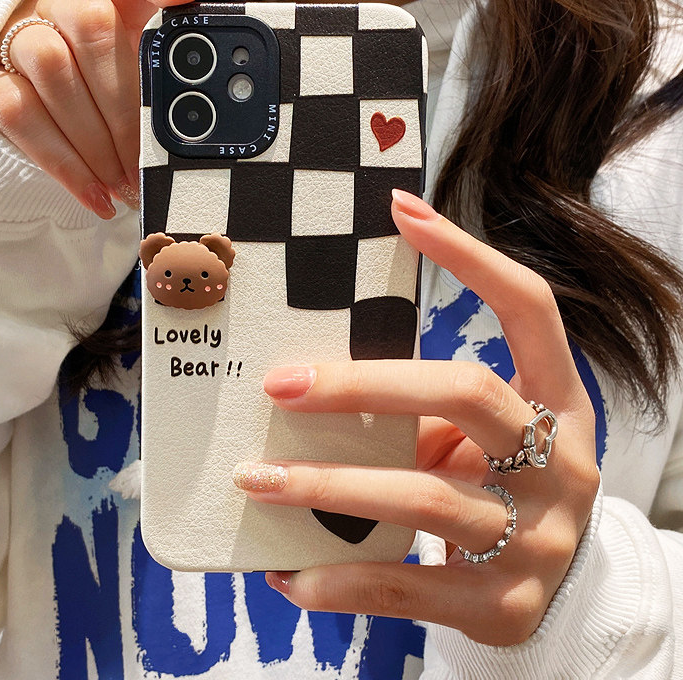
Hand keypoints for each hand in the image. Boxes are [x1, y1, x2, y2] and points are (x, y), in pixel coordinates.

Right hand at [0, 0, 201, 217]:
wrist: (45, 113)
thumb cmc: (110, 95)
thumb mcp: (146, 82)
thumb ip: (172, 85)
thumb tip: (203, 122)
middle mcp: (61, 3)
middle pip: (92, 24)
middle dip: (126, 106)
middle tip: (146, 162)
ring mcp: (19, 36)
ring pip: (51, 66)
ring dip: (95, 140)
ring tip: (125, 186)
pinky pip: (19, 113)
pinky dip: (65, 165)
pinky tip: (97, 197)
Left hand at [234, 189, 599, 645]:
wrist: (562, 597)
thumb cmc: (502, 489)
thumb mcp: (480, 443)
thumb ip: (423, 414)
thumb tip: (310, 386)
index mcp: (558, 401)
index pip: (528, 307)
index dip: (470, 257)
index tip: (401, 211)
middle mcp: (558, 461)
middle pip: (463, 392)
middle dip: (362, 384)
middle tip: (279, 385)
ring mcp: (535, 536)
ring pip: (421, 493)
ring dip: (326, 484)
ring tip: (254, 479)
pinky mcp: (501, 606)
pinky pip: (404, 586)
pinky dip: (336, 579)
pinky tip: (285, 572)